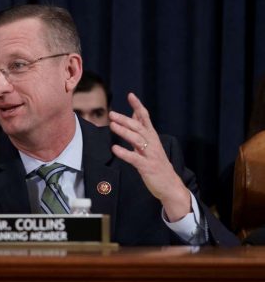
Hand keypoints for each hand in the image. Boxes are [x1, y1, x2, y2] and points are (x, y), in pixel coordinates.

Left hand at [108, 93, 190, 220]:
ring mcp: (151, 155)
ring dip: (124, 132)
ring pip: (137, 140)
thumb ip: (142, 130)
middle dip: (125, 119)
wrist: (170, 185)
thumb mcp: (150, 145)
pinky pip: (134, 158)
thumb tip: (135, 114)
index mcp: (152, 137)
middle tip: (112, 113)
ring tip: (112, 125)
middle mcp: (152, 144)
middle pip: (139, 127)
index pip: (145, 118)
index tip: (131, 95)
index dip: (138, 106)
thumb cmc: (157, 164)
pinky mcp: (147, 167)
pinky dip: (124, 153)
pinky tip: (115, 148)